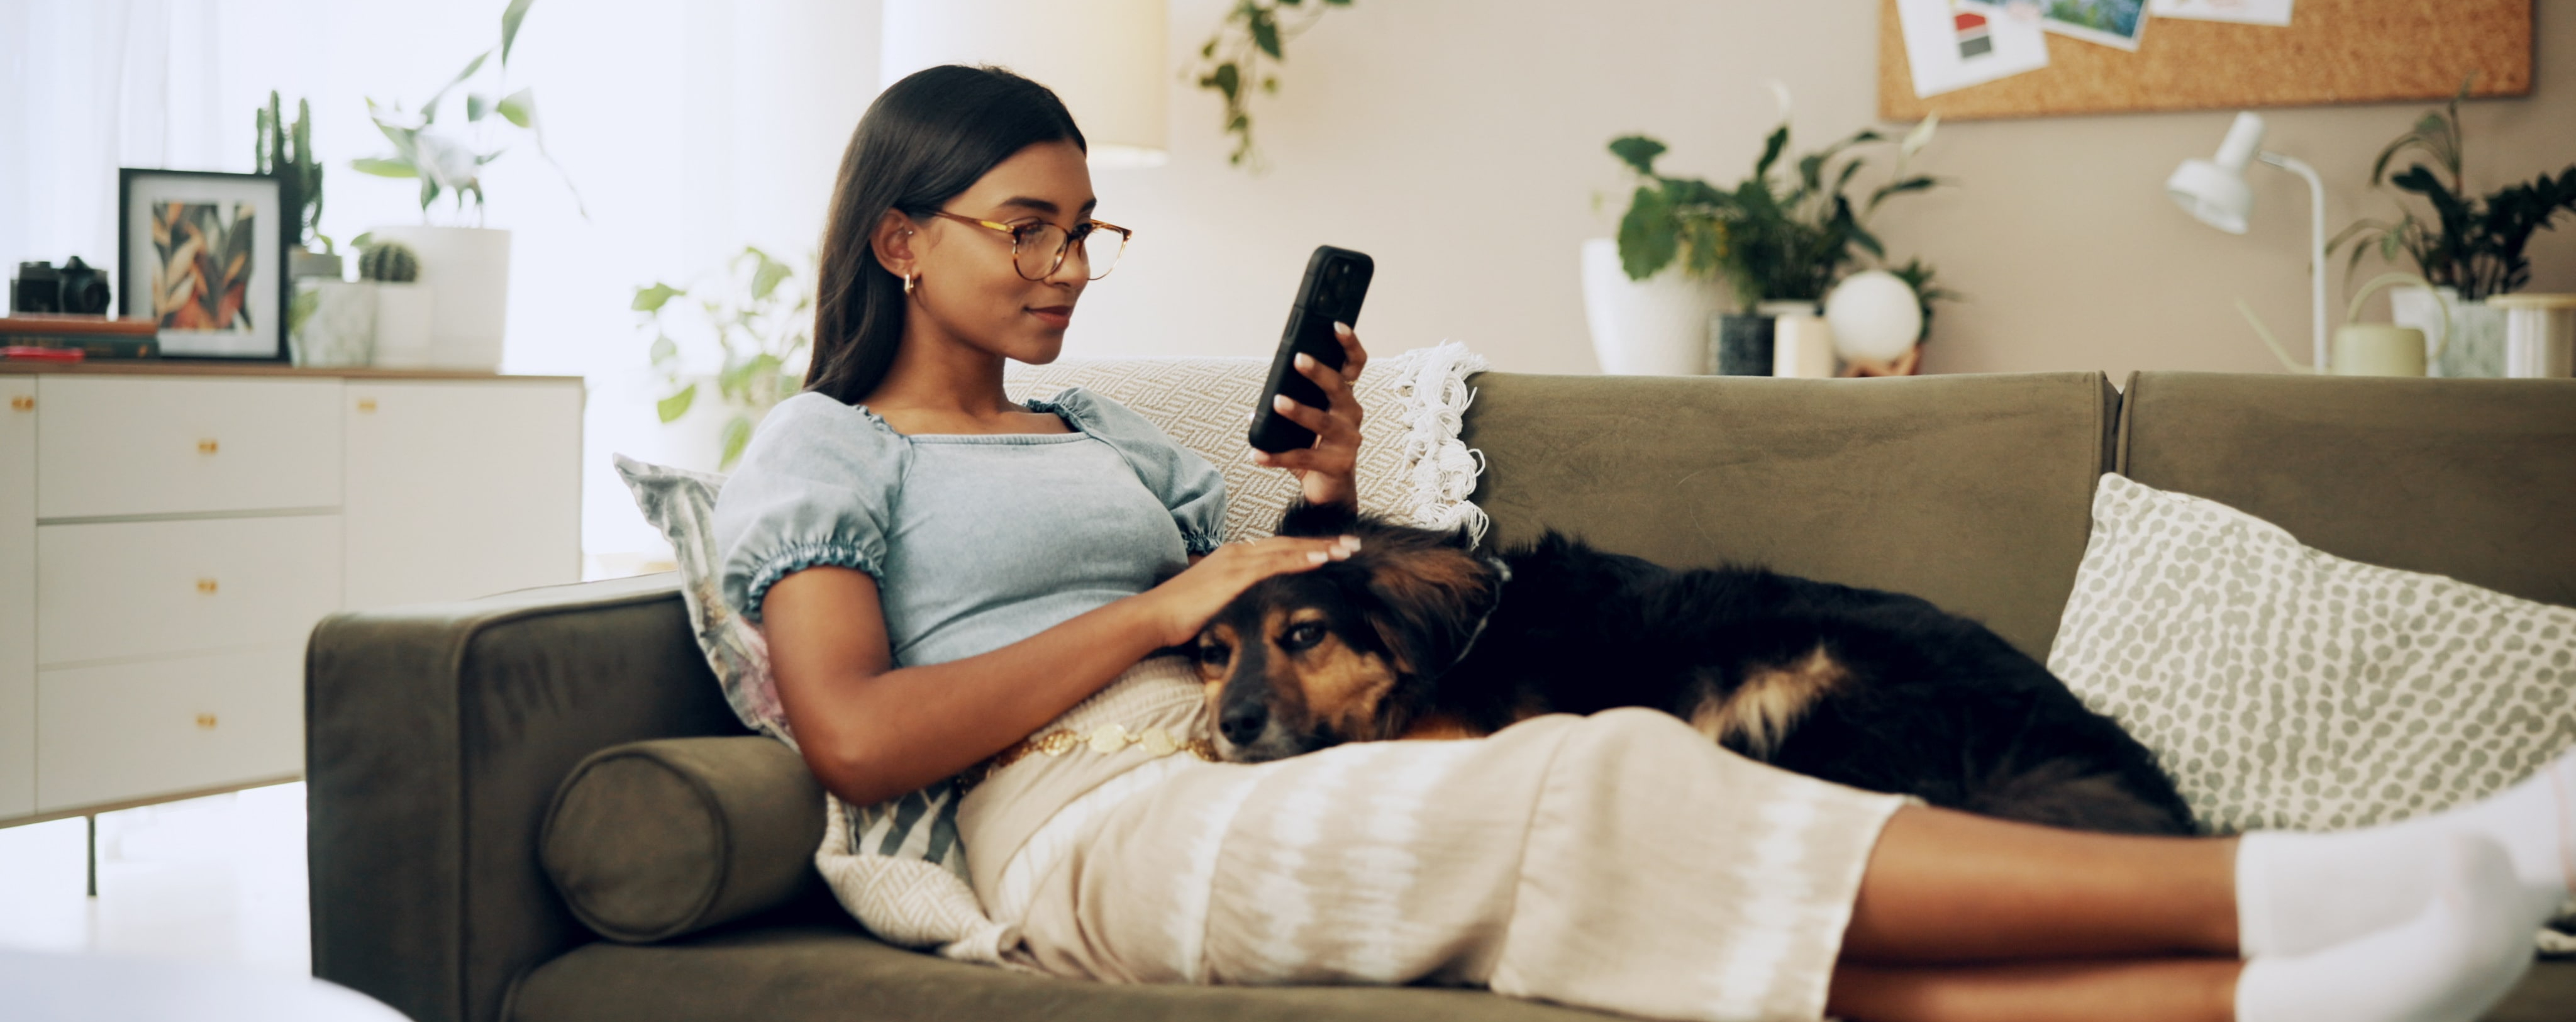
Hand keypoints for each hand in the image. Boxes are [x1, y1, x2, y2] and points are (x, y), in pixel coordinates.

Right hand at [1136, 534, 1360, 646]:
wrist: (1156, 615)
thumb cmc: (1181, 613)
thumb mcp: (1214, 599)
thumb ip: (1235, 595)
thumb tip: (1250, 604)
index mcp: (1234, 557)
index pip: (1278, 549)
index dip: (1306, 547)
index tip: (1332, 549)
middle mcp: (1239, 553)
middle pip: (1289, 544)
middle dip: (1322, 542)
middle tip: (1352, 543)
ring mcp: (1238, 561)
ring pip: (1288, 550)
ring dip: (1321, 547)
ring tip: (1348, 549)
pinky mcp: (1237, 574)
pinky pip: (1277, 563)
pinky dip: (1303, 558)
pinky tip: (1324, 558)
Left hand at [1251, 322, 1368, 507]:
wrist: (1331, 491)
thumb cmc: (1317, 448)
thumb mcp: (1306, 422)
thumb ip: (1289, 405)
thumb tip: (1259, 404)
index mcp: (1344, 400)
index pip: (1353, 366)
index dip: (1349, 345)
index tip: (1336, 325)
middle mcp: (1351, 416)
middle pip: (1340, 388)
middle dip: (1319, 372)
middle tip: (1298, 359)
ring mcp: (1348, 442)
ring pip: (1323, 422)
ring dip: (1299, 411)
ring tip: (1277, 402)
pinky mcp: (1338, 465)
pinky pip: (1303, 458)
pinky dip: (1277, 456)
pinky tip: (1257, 454)